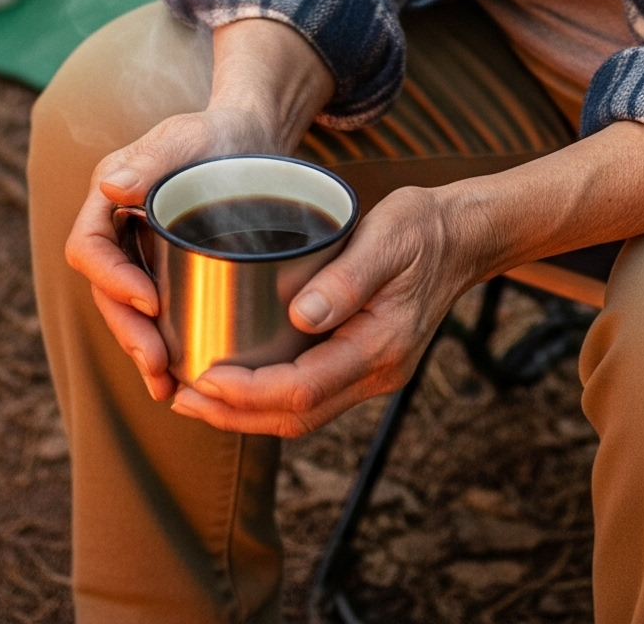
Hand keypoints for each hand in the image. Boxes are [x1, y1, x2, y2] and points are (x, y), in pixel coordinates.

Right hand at [63, 16, 332, 402]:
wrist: (253, 141)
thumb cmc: (219, 132)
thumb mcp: (190, 136)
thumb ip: (154, 157)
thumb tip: (111, 188)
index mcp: (109, 197)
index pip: (89, 247)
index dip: (110, 280)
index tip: (150, 302)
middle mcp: (117, 229)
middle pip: (107, 291)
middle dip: (128, 330)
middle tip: (157, 364)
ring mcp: (141, 254)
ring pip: (128, 311)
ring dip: (141, 349)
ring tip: (166, 388)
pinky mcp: (167, 273)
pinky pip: (155, 316)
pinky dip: (163, 348)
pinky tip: (179, 382)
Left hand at [171, 185, 472, 436]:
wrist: (463, 236)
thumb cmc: (422, 228)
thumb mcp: (388, 237)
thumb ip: (348, 278)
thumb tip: (302, 316)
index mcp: (381, 345)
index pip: (304, 388)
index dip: (248, 392)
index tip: (204, 379)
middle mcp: (377, 371)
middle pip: (297, 416)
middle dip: (234, 415)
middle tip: (181, 397)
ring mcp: (373, 372)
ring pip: (302, 414)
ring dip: (247, 412)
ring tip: (196, 396)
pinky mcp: (364, 362)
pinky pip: (311, 394)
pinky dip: (269, 395)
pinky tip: (238, 379)